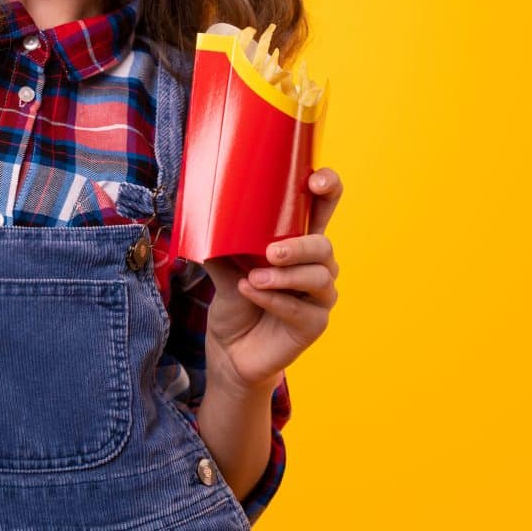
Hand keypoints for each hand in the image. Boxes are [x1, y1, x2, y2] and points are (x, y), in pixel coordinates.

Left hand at [201, 167, 342, 393]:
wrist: (231, 350)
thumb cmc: (235, 300)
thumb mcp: (223, 268)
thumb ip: (220, 244)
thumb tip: (203, 219)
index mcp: (297, 241)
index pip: (323, 208)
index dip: (328, 189)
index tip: (315, 181)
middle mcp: (315, 266)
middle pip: (324, 245)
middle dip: (300, 246)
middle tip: (271, 252)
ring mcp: (318, 296)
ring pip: (320, 277)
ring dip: (284, 276)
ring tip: (253, 279)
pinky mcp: (314, 324)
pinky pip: (301, 309)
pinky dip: (273, 299)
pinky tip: (249, 293)